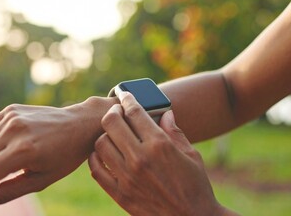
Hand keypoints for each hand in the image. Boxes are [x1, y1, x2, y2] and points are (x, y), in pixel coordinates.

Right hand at [0, 97, 116, 214]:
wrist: (80, 125)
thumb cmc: (64, 157)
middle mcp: (14, 131)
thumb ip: (4, 193)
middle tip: (0, 181)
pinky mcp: (10, 110)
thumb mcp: (39, 181)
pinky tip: (8, 148)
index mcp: (24, 151)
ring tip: (9, 165)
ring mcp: (11, 117)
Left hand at [89, 92, 235, 215]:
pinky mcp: (120, 194)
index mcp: (159, 145)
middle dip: (112, 112)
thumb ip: (175, 132)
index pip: (135, 112)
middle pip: (112, 123)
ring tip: (111, 134)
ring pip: (100, 144)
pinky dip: (95, 157)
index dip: (128, 99)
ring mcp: (127, 177)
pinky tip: (103, 153)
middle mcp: (140, 158)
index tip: (126, 96)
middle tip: (116, 111)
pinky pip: (96, 169)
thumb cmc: (195, 185)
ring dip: (104, 134)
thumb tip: (165, 114)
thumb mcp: (191, 154)